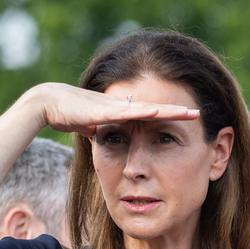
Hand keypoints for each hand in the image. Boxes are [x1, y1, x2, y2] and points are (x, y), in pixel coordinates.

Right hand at [25, 82, 200, 136]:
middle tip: (200, 112)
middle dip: (178, 112)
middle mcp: (124, 107)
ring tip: (189, 112)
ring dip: (168, 110)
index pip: (154, 116)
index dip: (171, 118)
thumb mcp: (95, 130)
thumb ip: (107, 135)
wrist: (49, 104)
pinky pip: (128, 111)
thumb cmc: (70, 115)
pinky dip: (143, 112)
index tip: (191, 122)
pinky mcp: (104, 110)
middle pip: (157, 110)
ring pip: (148, 108)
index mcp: (124, 113)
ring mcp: (115, 106)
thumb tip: (114, 144)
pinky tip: (158, 112)